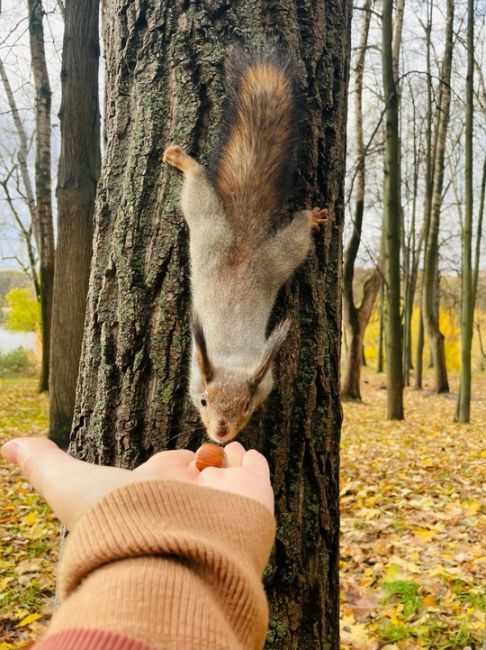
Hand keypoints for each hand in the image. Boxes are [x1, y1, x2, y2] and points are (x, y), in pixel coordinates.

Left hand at [1, 439, 272, 529]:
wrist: (171, 553)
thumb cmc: (118, 522)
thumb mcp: (72, 485)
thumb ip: (43, 463)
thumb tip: (6, 445)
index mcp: (151, 493)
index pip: (162, 470)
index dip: (166, 462)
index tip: (171, 461)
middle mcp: (186, 498)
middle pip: (193, 476)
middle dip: (196, 466)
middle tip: (199, 458)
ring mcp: (219, 497)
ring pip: (224, 475)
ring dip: (228, 461)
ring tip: (231, 450)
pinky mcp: (251, 496)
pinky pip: (255, 474)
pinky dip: (252, 464)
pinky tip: (248, 456)